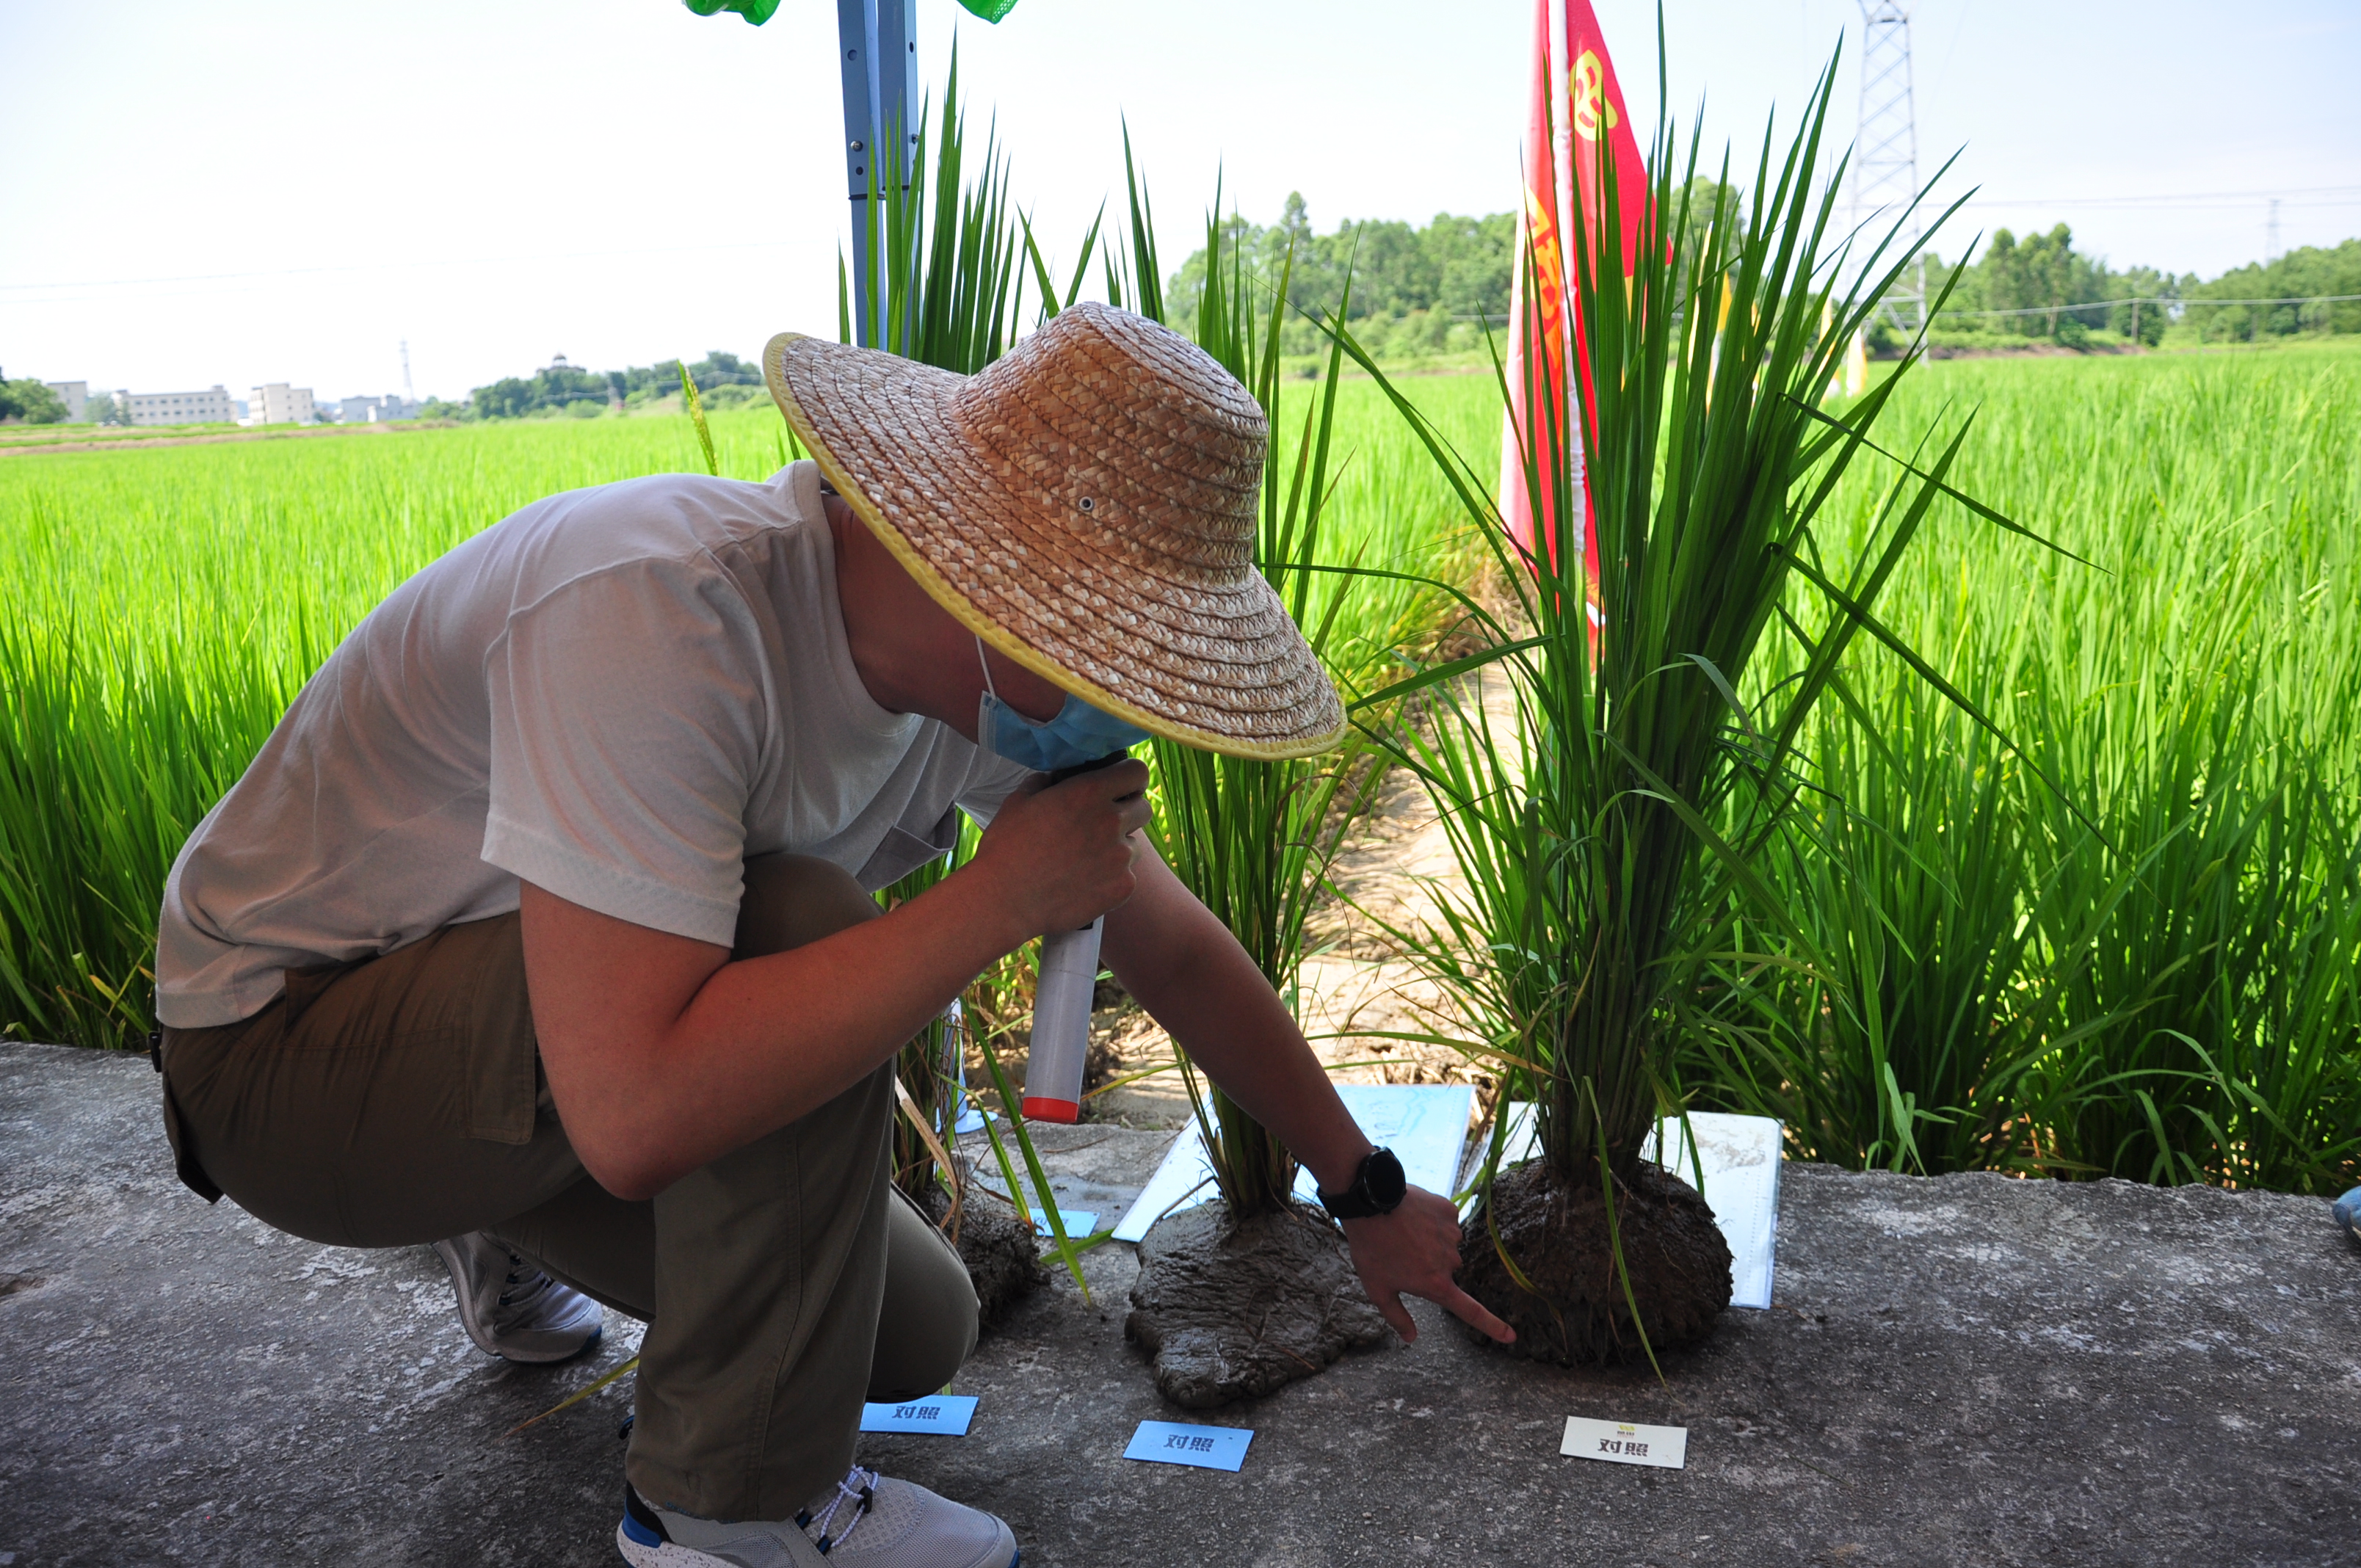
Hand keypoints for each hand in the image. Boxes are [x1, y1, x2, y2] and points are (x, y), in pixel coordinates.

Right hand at [966, 758, 1152, 937]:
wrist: (1004, 901)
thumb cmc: (1006, 848)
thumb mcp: (1020, 801)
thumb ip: (1047, 781)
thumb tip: (1059, 778)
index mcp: (1088, 792)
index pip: (1137, 772)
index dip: (1130, 779)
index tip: (1121, 787)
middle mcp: (1111, 821)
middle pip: (1143, 808)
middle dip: (1127, 813)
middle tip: (1101, 826)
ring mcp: (1120, 857)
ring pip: (1134, 845)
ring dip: (1117, 848)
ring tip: (1084, 860)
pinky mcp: (1123, 887)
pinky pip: (1127, 876)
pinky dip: (1110, 878)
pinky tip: (1083, 883)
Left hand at [1340, 1186, 1514, 1345]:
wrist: (1370, 1202)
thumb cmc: (1371, 1250)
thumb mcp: (1378, 1290)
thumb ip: (1397, 1316)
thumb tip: (1411, 1338)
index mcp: (1436, 1285)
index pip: (1471, 1311)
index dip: (1492, 1325)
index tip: (1511, 1337)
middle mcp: (1451, 1262)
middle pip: (1446, 1268)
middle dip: (1429, 1263)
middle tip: (1401, 1252)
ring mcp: (1453, 1234)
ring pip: (1445, 1243)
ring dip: (1430, 1239)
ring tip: (1403, 1230)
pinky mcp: (1449, 1211)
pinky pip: (1445, 1220)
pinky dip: (1432, 1219)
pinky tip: (1413, 1214)